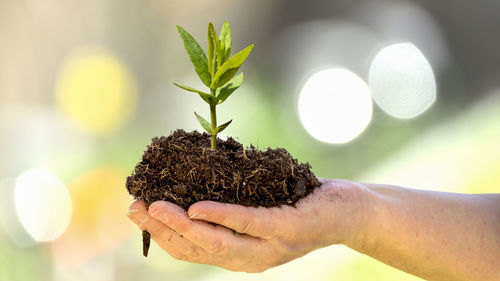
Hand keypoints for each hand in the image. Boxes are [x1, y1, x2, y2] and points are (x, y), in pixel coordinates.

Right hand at [126, 179, 369, 272]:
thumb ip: (228, 209)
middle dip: (161, 230)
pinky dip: (219, 217)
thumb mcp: (258, 210)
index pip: (191, 251)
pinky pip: (248, 224)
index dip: (160, 235)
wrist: (350, 215)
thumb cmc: (300, 206)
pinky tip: (195, 208)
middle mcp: (249, 259)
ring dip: (181, 225)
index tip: (136, 211)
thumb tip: (191, 184)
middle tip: (134, 208)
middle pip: (196, 250)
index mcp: (239, 255)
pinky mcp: (286, 230)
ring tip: (155, 207)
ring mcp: (268, 248)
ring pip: (216, 242)